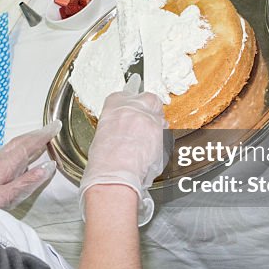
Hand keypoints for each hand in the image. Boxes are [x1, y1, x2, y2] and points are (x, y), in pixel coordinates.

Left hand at [0, 121, 60, 208]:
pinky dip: (21, 147)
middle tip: (52, 127)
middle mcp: (1, 159)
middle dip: (37, 133)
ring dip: (29, 139)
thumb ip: (29, 181)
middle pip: (21, 141)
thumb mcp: (9, 196)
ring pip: (15, 145)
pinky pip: (10, 152)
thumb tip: (49, 165)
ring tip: (41, 137)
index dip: (43, 135)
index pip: (29, 144)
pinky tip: (22, 153)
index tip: (56, 125)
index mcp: (7, 162)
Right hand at [79, 75, 166, 225]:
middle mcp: (134, 107)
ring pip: (161, 117)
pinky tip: (151, 153)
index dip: (132, 104)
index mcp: (114, 104)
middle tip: (146, 122)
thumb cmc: (104, 161)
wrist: (115, 174)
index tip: (132, 111)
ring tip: (147, 143)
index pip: (128, 94)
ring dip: (157, 127)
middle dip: (151, 108)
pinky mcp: (162, 133)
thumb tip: (124, 128)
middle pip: (150, 98)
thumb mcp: (103, 133)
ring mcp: (150, 119)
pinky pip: (166, 135)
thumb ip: (116, 124)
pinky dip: (161, 142)